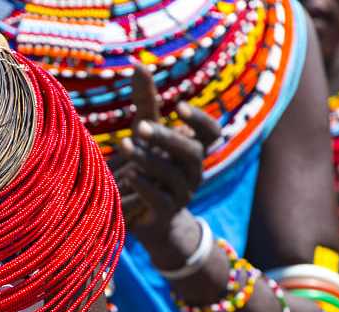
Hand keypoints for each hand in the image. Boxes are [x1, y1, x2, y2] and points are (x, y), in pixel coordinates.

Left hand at [116, 62, 220, 248]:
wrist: (143, 220)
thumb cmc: (146, 169)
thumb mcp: (145, 136)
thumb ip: (146, 104)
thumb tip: (138, 64)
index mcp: (191, 151)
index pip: (213, 134)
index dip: (201, 121)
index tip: (180, 106)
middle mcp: (192, 172)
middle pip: (192, 152)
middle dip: (167, 138)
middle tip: (140, 126)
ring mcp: (180, 195)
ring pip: (174, 176)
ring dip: (150, 160)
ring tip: (125, 145)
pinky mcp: (164, 214)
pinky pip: (161, 200)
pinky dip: (146, 186)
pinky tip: (129, 175)